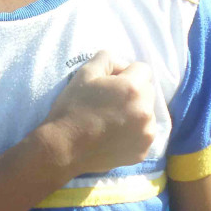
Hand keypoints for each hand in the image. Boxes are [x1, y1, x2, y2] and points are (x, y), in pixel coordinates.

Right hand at [42, 50, 157, 177]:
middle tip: (109, 103)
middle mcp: (146, 111)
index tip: (108, 85)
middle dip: (133, 92)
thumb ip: (107, 59)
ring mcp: (146, 134)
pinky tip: (114, 136)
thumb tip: (121, 65)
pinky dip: (133, 133)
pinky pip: (143, 134)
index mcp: (134, 89)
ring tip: (111, 121)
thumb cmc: (72, 108)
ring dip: (135, 113)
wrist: (63, 148)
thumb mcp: (85, 73)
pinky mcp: (142, 152)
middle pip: (147, 92)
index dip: (125, 73)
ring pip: (147, 114)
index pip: (143, 69)